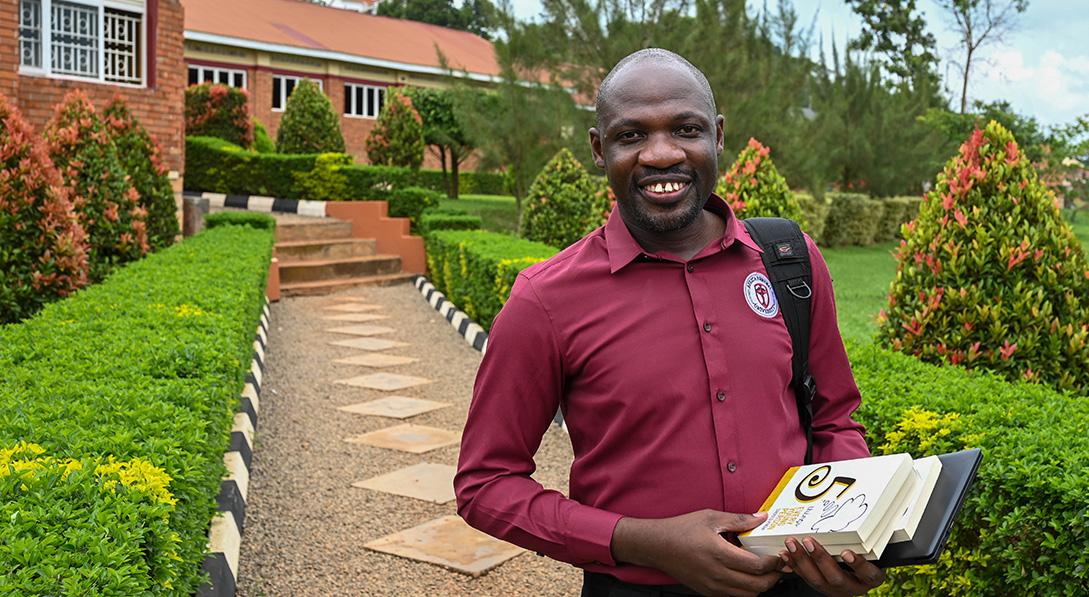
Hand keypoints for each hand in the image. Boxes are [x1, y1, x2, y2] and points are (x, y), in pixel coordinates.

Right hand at [611, 510, 783, 596]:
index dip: (774, 563)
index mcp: (720, 554)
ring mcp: (712, 586)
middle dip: (773, 577)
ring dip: (761, 585)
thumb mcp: (710, 517)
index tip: (780, 555)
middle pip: (757, 585)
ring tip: (764, 572)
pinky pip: (734, 596)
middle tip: (779, 566)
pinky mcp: (707, 591)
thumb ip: (739, 519)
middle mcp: (717, 574)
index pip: (758, 566)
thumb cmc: (681, 530)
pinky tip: (745, 575)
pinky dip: (745, 589)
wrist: (657, 546)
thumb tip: (762, 517)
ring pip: (747, 594)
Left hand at [778, 537, 885, 595]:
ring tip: (792, 544)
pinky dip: (794, 564)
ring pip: (818, 581)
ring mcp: (836, 590)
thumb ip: (863, 539)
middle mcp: (853, 587)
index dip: (858, 565)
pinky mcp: (821, 586)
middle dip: (820, 560)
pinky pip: (805, 578)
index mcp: (870, 578)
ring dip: (802, 561)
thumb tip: (856, 514)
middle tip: (809, 542)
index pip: (869, 574)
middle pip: (837, 579)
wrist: (858, 572)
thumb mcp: (870, 548)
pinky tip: (786, 554)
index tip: (847, 552)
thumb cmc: (865, 555)